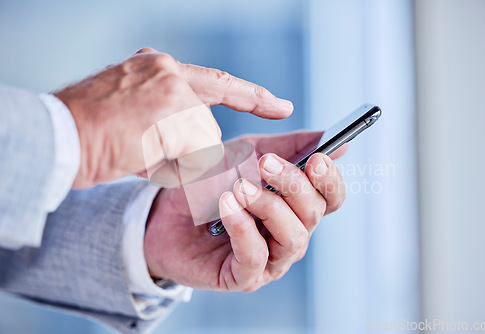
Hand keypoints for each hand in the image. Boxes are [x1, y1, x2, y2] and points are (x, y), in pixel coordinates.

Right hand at [55, 48, 292, 187]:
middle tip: (141, 146)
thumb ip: (169, 122)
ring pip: (199, 142)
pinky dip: (172, 165)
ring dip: (174, 159)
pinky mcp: (174, 108)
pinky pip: (193, 153)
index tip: (280, 105)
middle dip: (184, 150)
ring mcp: (173, 86)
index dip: (252, 96)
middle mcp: (168, 70)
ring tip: (132, 148)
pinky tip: (138, 152)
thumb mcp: (132, 115)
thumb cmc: (91, 133)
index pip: (217, 83)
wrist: (58, 136)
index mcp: (157, 67)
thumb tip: (201, 151)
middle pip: (204, 125)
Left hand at [144, 131, 346, 291]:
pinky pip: (255, 257)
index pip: (331, 198)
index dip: (330, 179)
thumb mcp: (249, 155)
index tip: (317, 158)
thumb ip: (289, 148)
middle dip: (293, 185)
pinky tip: (227, 205)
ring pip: (292, 238)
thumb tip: (338, 144)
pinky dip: (243, 228)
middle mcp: (290, 234)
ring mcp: (269, 260)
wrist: (165, 212)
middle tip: (265, 163)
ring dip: (269, 207)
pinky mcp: (243, 277)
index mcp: (296, 206)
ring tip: (241, 187)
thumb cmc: (211, 183)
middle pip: (314, 214)